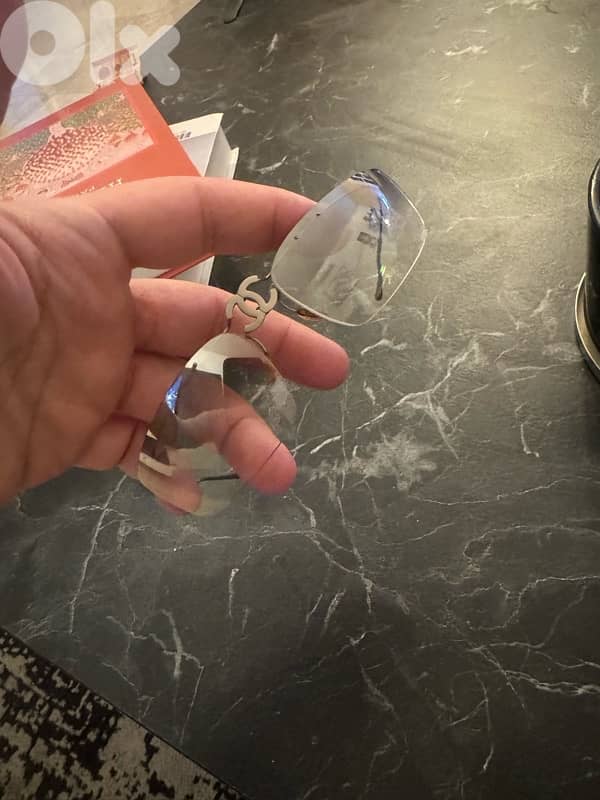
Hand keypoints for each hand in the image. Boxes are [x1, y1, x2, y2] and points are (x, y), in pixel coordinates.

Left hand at [0, 176, 348, 506]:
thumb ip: (28, 204)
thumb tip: (9, 46)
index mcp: (83, 251)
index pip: (188, 221)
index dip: (256, 219)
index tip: (319, 233)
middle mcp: (97, 312)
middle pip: (206, 321)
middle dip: (273, 342)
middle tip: (331, 370)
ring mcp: (87, 378)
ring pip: (182, 400)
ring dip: (237, 431)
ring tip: (279, 469)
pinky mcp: (68, 437)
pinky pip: (137, 454)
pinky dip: (174, 472)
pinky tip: (205, 492)